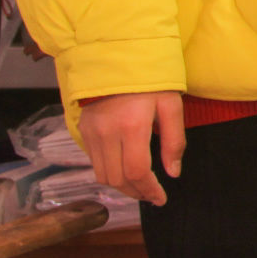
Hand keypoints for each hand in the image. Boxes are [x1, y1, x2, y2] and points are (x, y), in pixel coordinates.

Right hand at [77, 91, 184, 206]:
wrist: (116, 59)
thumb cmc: (150, 81)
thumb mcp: (172, 105)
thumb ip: (174, 141)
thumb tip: (173, 172)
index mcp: (132, 126)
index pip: (137, 171)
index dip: (149, 190)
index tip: (160, 198)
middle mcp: (107, 133)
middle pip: (117, 178)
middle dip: (136, 192)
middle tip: (151, 196)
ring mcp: (91, 132)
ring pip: (102, 174)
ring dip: (121, 186)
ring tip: (139, 187)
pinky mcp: (83, 130)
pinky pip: (94, 161)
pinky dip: (109, 172)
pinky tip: (124, 170)